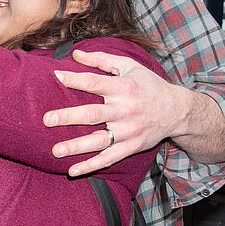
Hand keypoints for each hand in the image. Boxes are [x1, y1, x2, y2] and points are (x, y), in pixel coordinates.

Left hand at [45, 49, 174, 175]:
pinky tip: (73, 171)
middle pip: (93, 114)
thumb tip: (75, 54)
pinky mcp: (132, 147)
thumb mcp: (129, 67)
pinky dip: (91, 166)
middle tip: (47, 119)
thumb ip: (102, 59)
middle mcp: (125, 110)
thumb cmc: (148, 85)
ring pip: (99, 141)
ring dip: (76, 147)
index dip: (75, 79)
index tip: (56, 76)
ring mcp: (129, 131)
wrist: (177, 110)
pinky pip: (109, 158)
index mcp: (124, 88)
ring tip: (55, 151)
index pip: (95, 83)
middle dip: (69, 117)